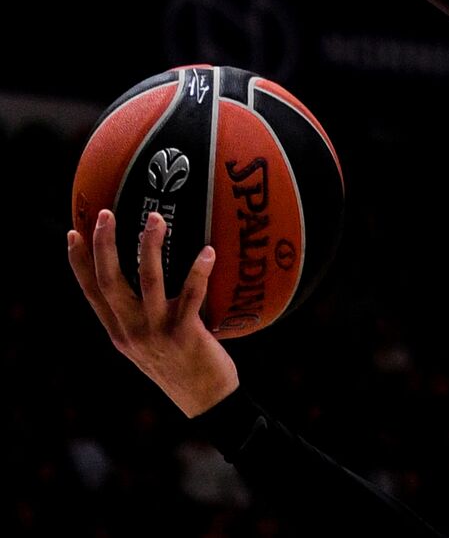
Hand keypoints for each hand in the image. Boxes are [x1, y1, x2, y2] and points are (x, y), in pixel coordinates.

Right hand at [67, 210, 238, 417]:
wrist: (206, 401)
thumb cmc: (182, 365)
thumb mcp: (149, 343)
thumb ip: (141, 315)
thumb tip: (145, 277)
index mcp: (118, 332)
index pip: (91, 293)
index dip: (79, 263)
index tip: (73, 232)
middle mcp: (131, 331)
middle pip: (109, 282)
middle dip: (104, 246)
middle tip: (105, 214)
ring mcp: (156, 333)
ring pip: (148, 282)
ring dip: (150, 247)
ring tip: (156, 218)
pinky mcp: (185, 335)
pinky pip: (191, 296)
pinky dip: (198, 272)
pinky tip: (207, 252)